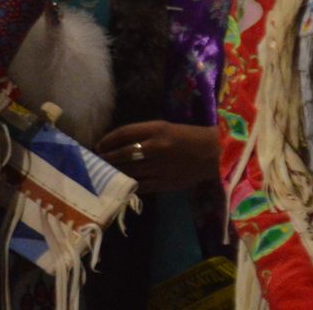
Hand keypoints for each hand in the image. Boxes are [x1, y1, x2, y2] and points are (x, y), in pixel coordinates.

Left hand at [97, 120, 219, 193]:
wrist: (214, 154)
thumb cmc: (189, 137)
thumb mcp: (166, 128)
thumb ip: (144, 134)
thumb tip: (120, 144)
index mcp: (157, 129)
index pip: (124, 133)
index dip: (108, 140)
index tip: (99, 145)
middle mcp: (156, 147)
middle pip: (123, 154)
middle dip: (107, 158)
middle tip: (97, 161)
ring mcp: (160, 167)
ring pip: (129, 170)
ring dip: (115, 172)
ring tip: (105, 173)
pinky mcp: (164, 183)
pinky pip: (140, 185)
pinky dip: (129, 184)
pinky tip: (122, 183)